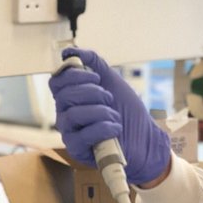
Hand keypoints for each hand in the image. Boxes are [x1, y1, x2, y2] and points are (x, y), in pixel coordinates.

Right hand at [49, 49, 170, 185]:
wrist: (145, 139)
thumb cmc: (128, 112)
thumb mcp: (112, 81)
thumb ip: (93, 64)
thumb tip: (70, 51)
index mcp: (71, 97)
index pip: (57, 81)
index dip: (75, 75)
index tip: (96, 78)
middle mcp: (66, 114)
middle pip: (64, 96)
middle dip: (92, 93)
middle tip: (109, 98)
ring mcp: (70, 133)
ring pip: (73, 115)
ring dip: (101, 111)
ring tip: (115, 116)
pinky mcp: (78, 150)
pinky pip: (83, 135)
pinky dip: (104, 128)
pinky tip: (116, 128)